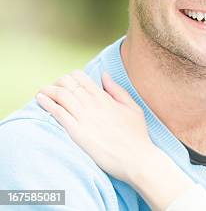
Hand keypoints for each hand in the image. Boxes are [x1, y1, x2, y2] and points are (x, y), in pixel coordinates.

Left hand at [36, 71, 157, 183]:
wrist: (136, 158)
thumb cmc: (136, 135)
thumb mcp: (132, 108)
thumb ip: (117, 90)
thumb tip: (104, 75)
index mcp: (105, 98)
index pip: (81, 77)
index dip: (69, 77)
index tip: (65, 84)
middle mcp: (93, 104)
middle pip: (68, 83)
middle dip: (57, 83)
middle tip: (52, 90)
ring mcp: (85, 118)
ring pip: (61, 95)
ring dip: (48, 91)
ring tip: (41, 93)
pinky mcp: (77, 133)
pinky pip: (58, 113)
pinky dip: (47, 104)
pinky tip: (40, 100)